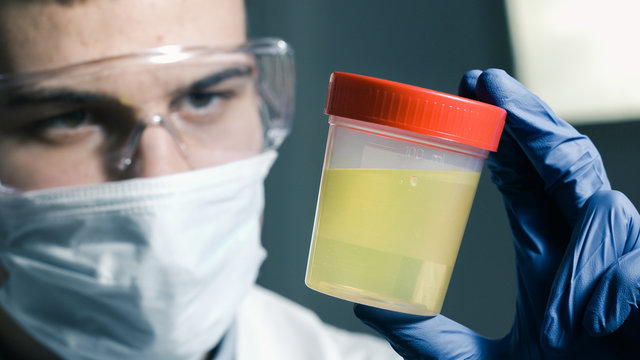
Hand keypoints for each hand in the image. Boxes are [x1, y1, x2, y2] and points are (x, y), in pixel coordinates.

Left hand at [354, 69, 639, 358]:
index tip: (471, 97)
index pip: (529, 178)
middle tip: (485, 82)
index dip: (507, 135)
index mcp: (551, 257)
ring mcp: (625, 264)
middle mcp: (586, 249)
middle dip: (531, 119)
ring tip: (555, 319)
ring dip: (580, 254)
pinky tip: (592, 320)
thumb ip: (428, 339)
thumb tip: (368, 307)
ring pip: (608, 210)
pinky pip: (637, 271)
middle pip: (566, 162)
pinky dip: (611, 288)